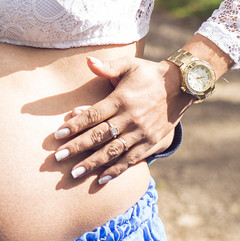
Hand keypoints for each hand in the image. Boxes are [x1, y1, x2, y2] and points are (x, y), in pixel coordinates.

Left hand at [52, 56, 191, 182]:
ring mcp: (141, 132)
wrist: (181, 86)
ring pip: (113, 151)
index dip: (75, 126)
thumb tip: (88, 61)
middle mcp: (130, 118)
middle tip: (58, 158)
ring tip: (75, 174)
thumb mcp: (129, 64)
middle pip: (99, 136)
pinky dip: (116, 170)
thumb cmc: (149, 74)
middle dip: (77, 148)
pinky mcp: (151, 142)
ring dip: (93, 163)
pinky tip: (101, 179)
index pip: (93, 115)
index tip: (57, 135)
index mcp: (121, 99)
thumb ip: (108, 66)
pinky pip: (131, 159)